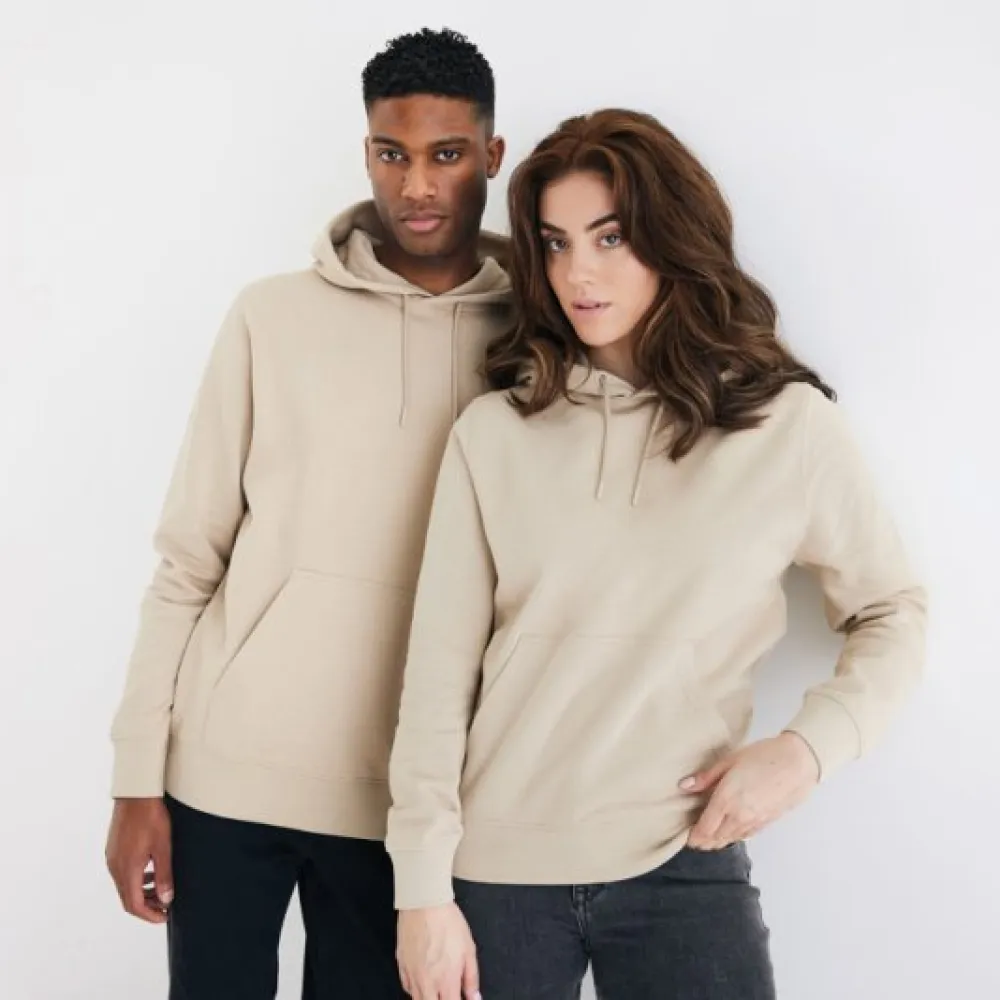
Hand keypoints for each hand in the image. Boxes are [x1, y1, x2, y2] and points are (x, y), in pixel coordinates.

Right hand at [105, 797, 173, 922]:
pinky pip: (122, 873)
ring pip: (125, 886)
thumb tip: (165, 898)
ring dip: (141, 892)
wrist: (136, 793)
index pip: (134, 904)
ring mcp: (112, 858)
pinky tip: (151, 872)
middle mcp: (115, 866)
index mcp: (127, 869)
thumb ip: (164, 875)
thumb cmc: (151, 817)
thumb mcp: (163, 847)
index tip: (164, 917)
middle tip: (165, 907)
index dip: (149, 915)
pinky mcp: (113, 849)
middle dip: (146, 906)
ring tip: (160, 890)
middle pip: (127, 898)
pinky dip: (136, 879)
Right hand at [396, 903, 479, 999]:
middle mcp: (427, 983)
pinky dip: (415, 989)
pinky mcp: (401, 965)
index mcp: (446, 980)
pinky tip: (423, 982)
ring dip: (428, 998)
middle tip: (447, 992)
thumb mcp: (469, 949)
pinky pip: (407, 987)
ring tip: (437, 989)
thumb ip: (471, 978)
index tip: (460, 997)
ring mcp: (412, 975)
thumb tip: (474, 996)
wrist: (424, 903)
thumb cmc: (447, 922)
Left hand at [681, 732, 819, 849]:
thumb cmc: (763, 756)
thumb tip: (684, 786)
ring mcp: (754, 821)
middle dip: (703, 842)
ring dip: (717, 841)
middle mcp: (738, 816)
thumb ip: (705, 777)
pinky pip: (744, 836)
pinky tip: (729, 833)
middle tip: (694, 840)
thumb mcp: (729, 760)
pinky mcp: (766, 822)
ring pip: (730, 839)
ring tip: (708, 839)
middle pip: (716, 839)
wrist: (797, 764)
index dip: (693, 836)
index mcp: (726, 800)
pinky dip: (733, 837)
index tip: (686, 837)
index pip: (704, 829)